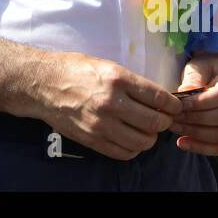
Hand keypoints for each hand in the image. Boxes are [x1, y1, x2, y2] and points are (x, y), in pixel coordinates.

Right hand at [31, 50, 181, 160]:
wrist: (42, 85)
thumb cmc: (74, 69)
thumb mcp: (106, 65)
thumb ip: (130, 82)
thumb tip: (156, 97)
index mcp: (117, 79)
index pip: (158, 97)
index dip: (172, 105)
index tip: (174, 107)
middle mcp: (112, 103)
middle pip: (155, 122)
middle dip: (164, 122)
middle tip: (162, 119)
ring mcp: (102, 124)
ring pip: (142, 141)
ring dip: (149, 138)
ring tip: (146, 130)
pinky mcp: (92, 139)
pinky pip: (124, 153)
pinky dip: (133, 149)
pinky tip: (131, 139)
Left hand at [170, 52, 217, 154]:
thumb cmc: (208, 70)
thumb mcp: (199, 65)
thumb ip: (194, 77)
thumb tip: (185, 93)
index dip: (202, 102)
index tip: (180, 104)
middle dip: (197, 119)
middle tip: (174, 117)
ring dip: (198, 134)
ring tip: (175, 128)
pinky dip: (202, 147)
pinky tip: (183, 142)